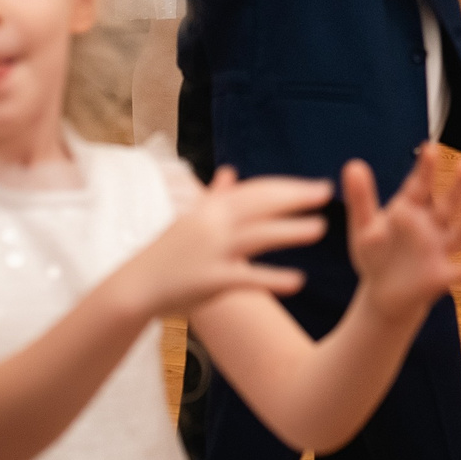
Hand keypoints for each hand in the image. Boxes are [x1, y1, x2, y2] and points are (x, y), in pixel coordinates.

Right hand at [115, 167, 328, 319]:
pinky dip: (273, 279)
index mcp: (210, 208)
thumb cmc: (166, 254)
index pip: (256, 191)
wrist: (133, 288)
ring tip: (321, 229)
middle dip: (296, 198)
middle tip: (327, 193)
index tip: (317, 185)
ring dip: (291, 230)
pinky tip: (299, 280)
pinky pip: (247, 278)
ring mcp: (211, 251)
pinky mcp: (210, 280)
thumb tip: (229, 172)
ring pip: (258, 236)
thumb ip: (214, 197)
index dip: (288, 187)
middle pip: (261, 205)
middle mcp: (212, 224)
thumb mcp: (189, 220)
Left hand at [349, 148, 460, 318]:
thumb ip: (361, 198)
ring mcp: (440, 249)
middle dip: (460, 184)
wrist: (385, 292)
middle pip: (449, 202)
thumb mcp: (364, 226)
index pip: (421, 184)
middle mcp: (432, 224)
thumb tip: (352, 165)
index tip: (430, 147)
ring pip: (459, 234)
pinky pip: (456, 273)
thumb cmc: (376, 253)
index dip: (426, 167)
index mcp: (412, 208)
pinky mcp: (442, 275)